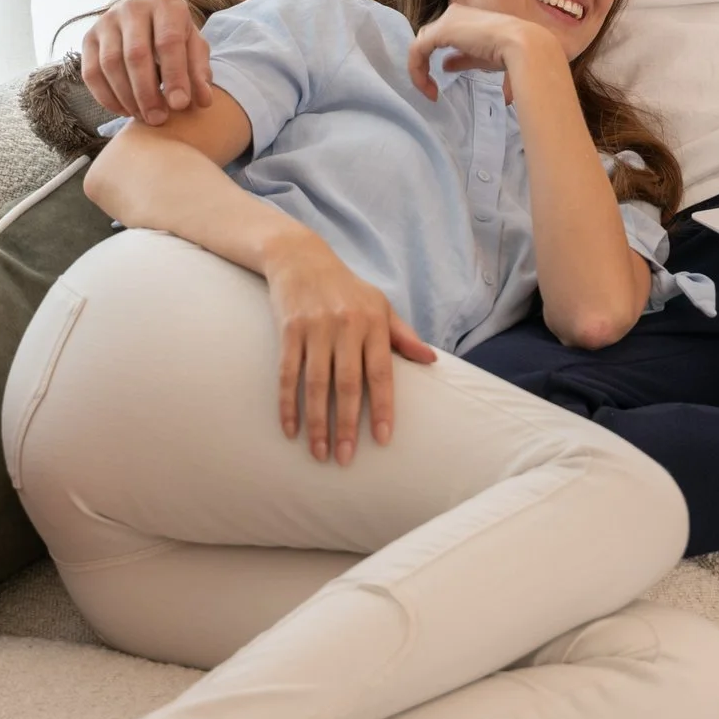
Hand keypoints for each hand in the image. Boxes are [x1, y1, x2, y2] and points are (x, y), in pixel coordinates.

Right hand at [83, 0, 213, 124]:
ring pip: (110, 65)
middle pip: (136, 54)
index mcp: (165, 3)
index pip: (168, 42)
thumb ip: (199, 71)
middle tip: (159, 119)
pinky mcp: (88, 38)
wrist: (146, 15)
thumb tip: (203, 101)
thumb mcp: (194, 46)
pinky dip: (106, 97)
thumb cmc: (176, 34)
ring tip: (144, 117)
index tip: (180, 105)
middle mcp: (132, 7)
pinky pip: (91, 73)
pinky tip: (124, 111)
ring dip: (127, 97)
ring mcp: (106, 21)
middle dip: (147, 92)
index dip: (175, 76)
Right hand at [262, 227, 435, 464]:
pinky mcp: (288, 330)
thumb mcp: (380, 305)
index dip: (384, 408)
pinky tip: (290, 430)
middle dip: (348, 425)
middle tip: (345, 459)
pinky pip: (287, 374)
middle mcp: (346, 326)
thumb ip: (403, 336)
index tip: (383, 440)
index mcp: (373, 323)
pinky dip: (287, 404)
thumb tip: (431, 361)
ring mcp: (315, 328)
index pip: (382, 373)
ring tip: (319, 453)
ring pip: (316, 384)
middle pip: (348, 384)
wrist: (301, 258)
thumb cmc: (347, 289)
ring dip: (317, 422)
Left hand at [406, 4, 557, 99]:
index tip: (438, 85)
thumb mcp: (480, 58)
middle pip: (427, 39)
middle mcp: (453, 14)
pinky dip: (417, 70)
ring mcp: (446, 21)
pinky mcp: (441, 31)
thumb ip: (461, 59)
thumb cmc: (509, 52)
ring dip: (419, 69)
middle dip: (424, 63)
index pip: (439, 36)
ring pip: (420, 44)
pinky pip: (417, 50)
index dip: (433, 59)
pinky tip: (426, 87)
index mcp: (465, 18)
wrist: (521, 45)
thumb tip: (445, 66)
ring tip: (427, 91)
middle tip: (429, 87)